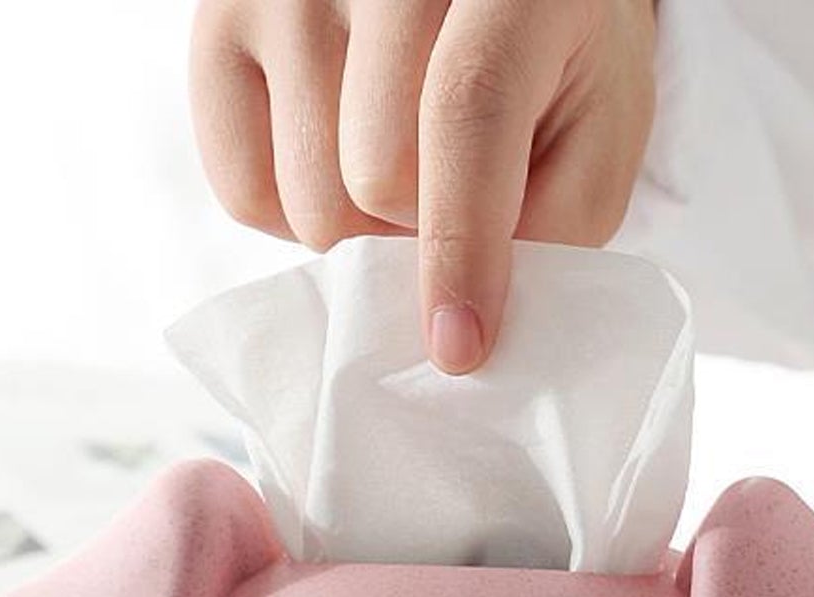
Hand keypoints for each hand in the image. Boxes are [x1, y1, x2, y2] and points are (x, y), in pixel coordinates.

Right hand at [190, 0, 657, 373]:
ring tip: (397, 189)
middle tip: (447, 216)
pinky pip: (242, 190)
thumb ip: (553, 228)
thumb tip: (462, 327)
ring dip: (359, 235)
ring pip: (308, 197)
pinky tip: (336, 173)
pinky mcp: (217, 20)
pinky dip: (292, 220)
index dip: (460, 248)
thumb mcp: (596, 136)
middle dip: (417, 238)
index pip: (463, 111)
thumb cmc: (550, 66)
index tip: (458, 347)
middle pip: (372, 176)